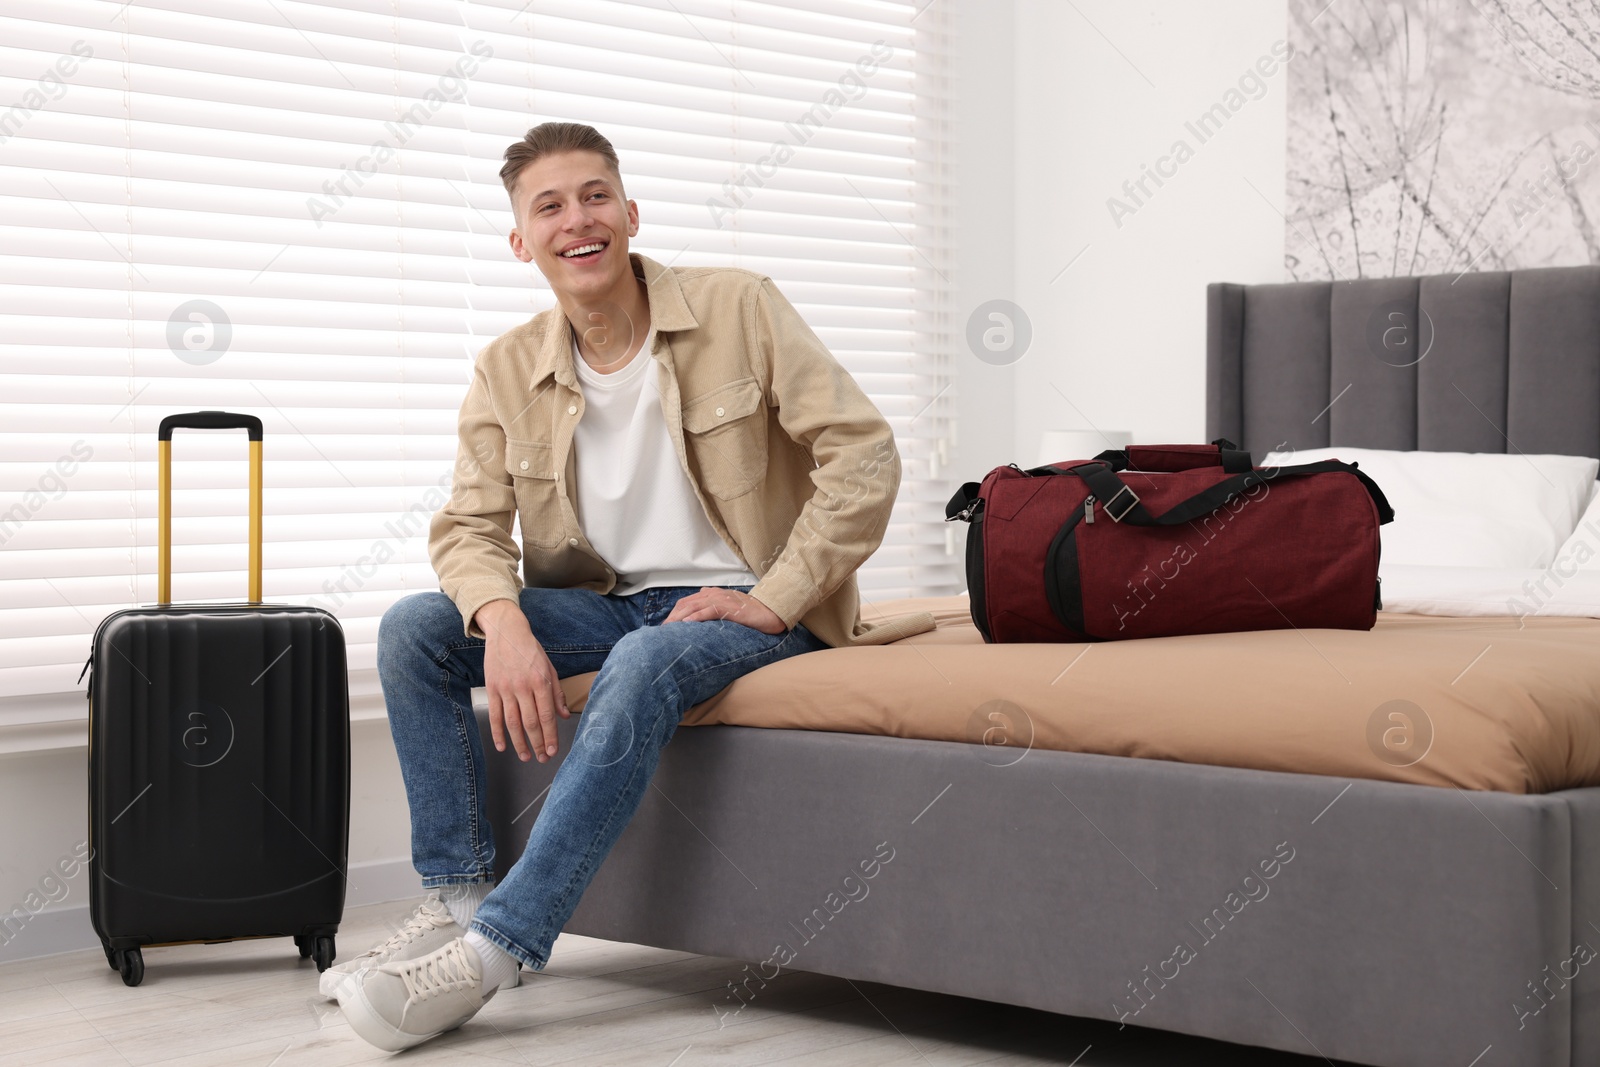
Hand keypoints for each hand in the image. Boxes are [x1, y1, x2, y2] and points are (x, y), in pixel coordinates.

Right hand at [475, 599, 569, 763]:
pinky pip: (495, 715)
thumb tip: (564, 715)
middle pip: (530, 723)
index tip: (553, 750)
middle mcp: (523, 687)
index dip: (550, 736)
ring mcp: (505, 688)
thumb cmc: (530, 650)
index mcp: (540, 681)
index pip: (547, 715)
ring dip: (519, 743)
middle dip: (537, 744)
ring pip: (512, 723)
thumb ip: (557, 694)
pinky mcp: (491, 689)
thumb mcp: (549, 668)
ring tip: (525, 756)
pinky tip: (502, 746)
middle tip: (542, 758)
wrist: (506, 632)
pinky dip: (497, 733)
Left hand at [664, 588, 786, 633]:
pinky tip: (687, 624)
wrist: (771, 611)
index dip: (674, 614)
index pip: (687, 602)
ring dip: (679, 618)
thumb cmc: (752, 612)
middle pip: (686, 604)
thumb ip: (714, 608)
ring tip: (669, 629)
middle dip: (672, 617)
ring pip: (694, 607)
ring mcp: (721, 599)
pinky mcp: (729, 608)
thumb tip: (698, 617)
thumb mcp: (729, 608)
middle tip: (662, 632)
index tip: (666, 627)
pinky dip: (696, 617)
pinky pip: (708, 611)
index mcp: (712, 594)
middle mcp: (714, 594)